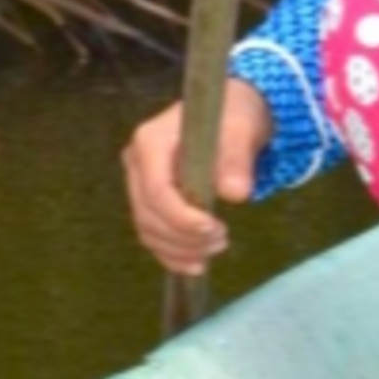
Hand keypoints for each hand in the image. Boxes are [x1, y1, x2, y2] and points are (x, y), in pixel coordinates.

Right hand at [123, 76, 272, 272]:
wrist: (230, 115)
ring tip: (215, 248)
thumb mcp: (241, 130)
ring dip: (179, 249)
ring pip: (148, 229)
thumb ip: (237, 160)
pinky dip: (171, 253)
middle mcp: (136, 163)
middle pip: (148, 214)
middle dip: (183, 237)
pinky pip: (152, 234)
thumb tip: (236, 194)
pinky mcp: (149, 200)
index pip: (155, 190)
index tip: (213, 229)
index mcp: (150, 141)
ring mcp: (139, 183)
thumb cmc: (233, 117)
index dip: (180, 217)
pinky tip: (196, 264)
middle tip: (221, 241)